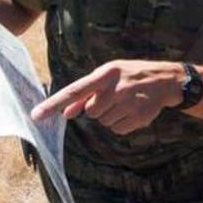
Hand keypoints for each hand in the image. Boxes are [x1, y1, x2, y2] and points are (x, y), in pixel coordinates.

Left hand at [31, 60, 183, 134]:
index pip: (74, 91)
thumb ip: (87, 93)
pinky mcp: (139, 118)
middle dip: (98, 108)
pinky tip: (132, 110)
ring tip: (126, 102)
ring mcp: (129, 103)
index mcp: (107, 73)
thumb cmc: (131, 75)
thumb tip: (67, 113)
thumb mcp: (109, 76)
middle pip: (91, 112)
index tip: (36, 115)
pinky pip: (117, 129)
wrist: (166, 80)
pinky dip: (122, 123)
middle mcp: (117, 88)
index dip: (54, 104)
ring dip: (111, 115)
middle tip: (114, 97)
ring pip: (104, 122)